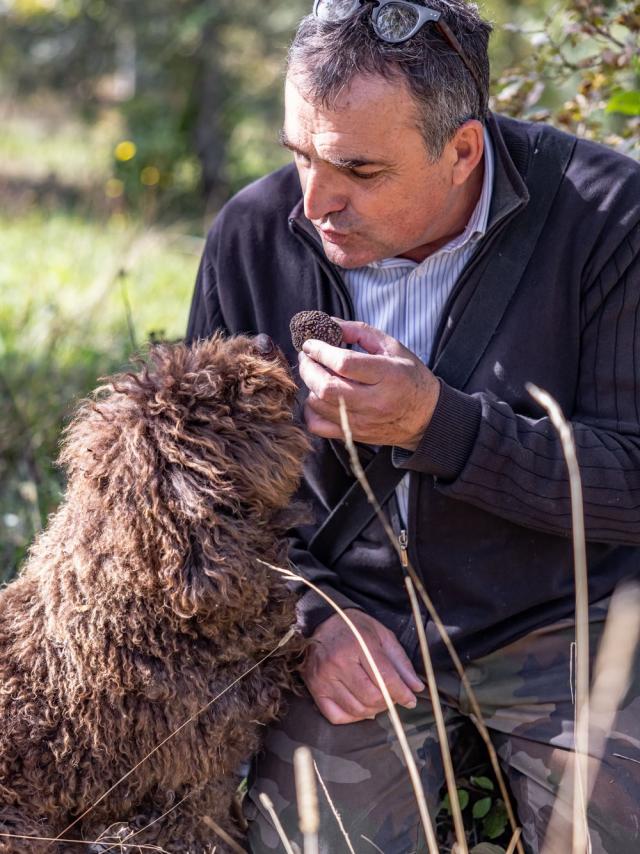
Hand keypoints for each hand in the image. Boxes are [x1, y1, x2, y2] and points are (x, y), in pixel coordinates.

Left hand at [298, 319, 439, 449]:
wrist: (426, 416)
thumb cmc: (409, 376)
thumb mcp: (392, 347)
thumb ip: (360, 332)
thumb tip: (328, 323)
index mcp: (387, 375)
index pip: (343, 363)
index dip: (320, 351)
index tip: (310, 343)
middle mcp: (374, 402)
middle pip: (326, 386)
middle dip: (308, 368)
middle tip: (307, 357)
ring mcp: (362, 422)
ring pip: (319, 405)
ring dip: (310, 386)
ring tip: (315, 374)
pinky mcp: (353, 435)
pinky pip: (319, 426)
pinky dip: (311, 410)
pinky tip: (318, 397)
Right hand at [301, 609, 424, 724]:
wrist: (322, 620)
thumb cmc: (355, 627)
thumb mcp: (382, 635)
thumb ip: (400, 662)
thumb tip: (416, 688)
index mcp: (358, 643)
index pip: (385, 678)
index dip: (402, 693)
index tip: (411, 700)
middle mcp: (338, 662)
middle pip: (371, 697)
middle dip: (388, 701)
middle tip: (392, 696)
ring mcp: (323, 677)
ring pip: (356, 709)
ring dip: (373, 709)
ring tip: (377, 699)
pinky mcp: (314, 688)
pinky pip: (336, 716)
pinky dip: (353, 717)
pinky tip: (360, 706)